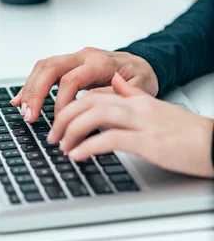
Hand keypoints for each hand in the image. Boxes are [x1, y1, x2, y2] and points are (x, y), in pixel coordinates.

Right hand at [11, 47, 158, 122]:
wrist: (145, 63)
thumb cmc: (142, 77)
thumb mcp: (139, 90)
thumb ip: (115, 95)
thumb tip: (89, 103)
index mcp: (100, 63)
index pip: (71, 79)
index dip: (62, 102)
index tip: (61, 122)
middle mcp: (84, 56)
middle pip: (50, 67)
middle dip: (36, 92)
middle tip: (29, 115)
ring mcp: (75, 58)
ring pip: (44, 67)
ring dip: (30, 88)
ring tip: (23, 109)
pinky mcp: (70, 64)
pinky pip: (45, 70)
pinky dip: (32, 84)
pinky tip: (22, 99)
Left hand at [48, 73, 213, 178]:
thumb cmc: (187, 133)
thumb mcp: (157, 109)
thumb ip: (134, 95)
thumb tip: (117, 84)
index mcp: (135, 99)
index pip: (93, 95)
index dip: (71, 106)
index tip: (59, 122)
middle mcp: (136, 106)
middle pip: (88, 101)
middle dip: (64, 117)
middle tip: (53, 136)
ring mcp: (142, 122)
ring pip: (95, 115)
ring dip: (72, 130)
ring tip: (61, 146)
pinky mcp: (148, 142)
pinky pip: (110, 138)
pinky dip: (89, 146)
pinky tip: (78, 156)